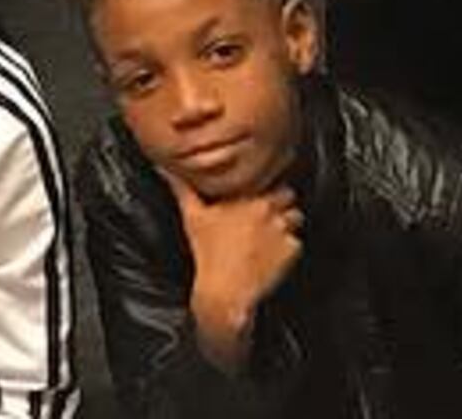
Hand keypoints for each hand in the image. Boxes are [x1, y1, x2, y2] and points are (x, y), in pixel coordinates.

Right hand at [168, 172, 305, 374]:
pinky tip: (271, 256)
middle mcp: (269, 211)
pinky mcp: (292, 251)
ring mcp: (283, 231)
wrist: (225, 292)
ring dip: (287, 224)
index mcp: (248, 197)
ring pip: (296, 217)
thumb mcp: (192, 217)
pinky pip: (297, 242)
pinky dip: (288, 248)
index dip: (266, 188)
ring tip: (270, 236)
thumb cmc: (207, 255)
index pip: (270, 179)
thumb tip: (164, 168)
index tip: (258, 197)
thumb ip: (181, 188)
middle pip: (288, 195)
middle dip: (280, 203)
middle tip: (265, 217)